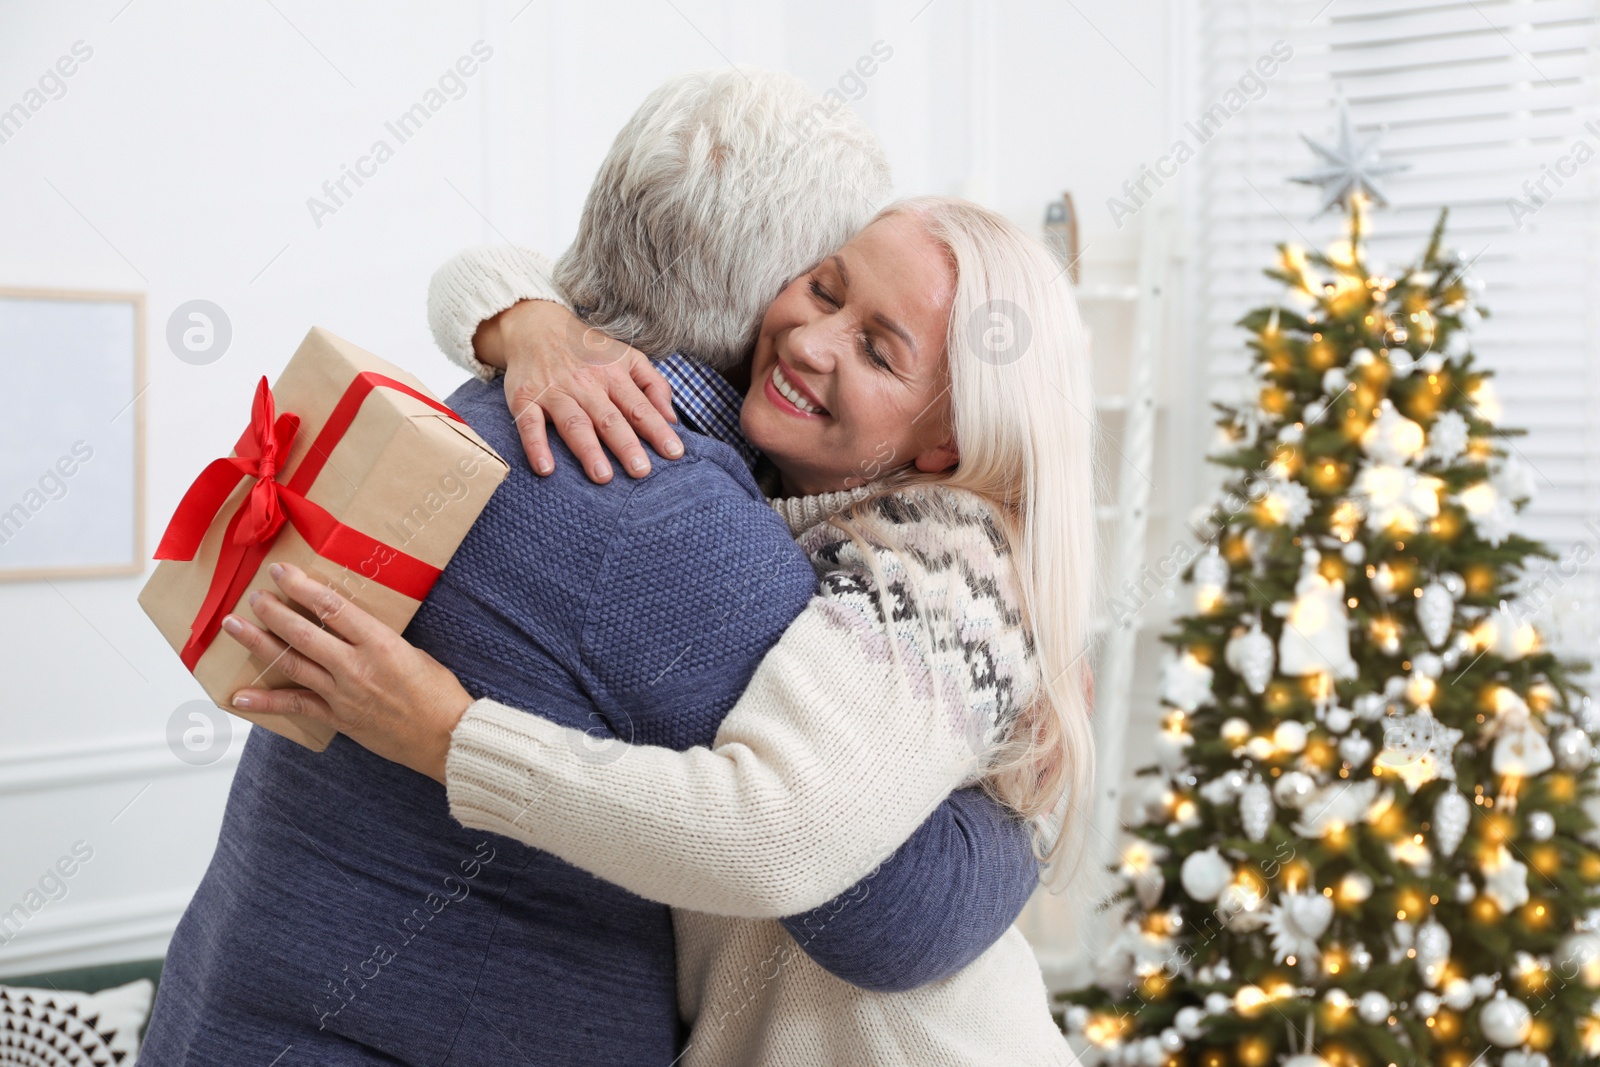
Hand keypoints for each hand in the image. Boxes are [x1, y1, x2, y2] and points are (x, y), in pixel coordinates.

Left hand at [223, 562, 472, 782]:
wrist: (445, 737)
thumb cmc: (438, 692)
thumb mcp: (413, 651)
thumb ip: (377, 638)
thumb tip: (349, 625)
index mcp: (380, 643)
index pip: (332, 608)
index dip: (302, 587)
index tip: (281, 572)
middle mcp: (357, 666)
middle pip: (303, 634)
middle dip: (272, 611)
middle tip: (252, 595)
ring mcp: (344, 694)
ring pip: (292, 664)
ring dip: (259, 644)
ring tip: (235, 626)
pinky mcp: (339, 718)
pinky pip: (296, 706)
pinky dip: (266, 703)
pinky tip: (239, 696)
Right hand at [476, 299, 682, 481]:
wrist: (537, 326)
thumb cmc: (588, 350)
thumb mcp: (627, 357)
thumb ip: (653, 385)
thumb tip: (671, 418)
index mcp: (613, 375)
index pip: (639, 407)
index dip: (657, 430)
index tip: (674, 453)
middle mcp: (585, 384)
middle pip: (609, 418)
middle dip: (626, 445)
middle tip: (641, 471)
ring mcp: (554, 392)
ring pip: (574, 423)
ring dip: (588, 450)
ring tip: (603, 476)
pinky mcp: (525, 399)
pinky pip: (530, 424)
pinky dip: (536, 446)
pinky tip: (545, 469)